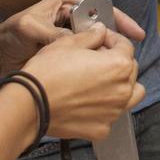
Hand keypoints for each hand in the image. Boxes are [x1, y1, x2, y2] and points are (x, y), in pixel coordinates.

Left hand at [0, 0, 144, 77]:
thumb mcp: (31, 29)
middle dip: (116, 38)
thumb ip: (55, 33)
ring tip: (119, 65)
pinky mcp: (71, 44)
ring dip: (107, 51)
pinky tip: (104, 70)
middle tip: (129, 55)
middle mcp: (74, 9)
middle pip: (104, 22)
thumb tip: (81, 42)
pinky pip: (89, 49)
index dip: (119, 21)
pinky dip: (97, 59)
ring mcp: (73, 28)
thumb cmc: (10, 35)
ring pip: (99, 38)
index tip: (133, 36)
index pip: (101, 6)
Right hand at [22, 25, 143, 140]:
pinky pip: (112, 115)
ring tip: (100, 82)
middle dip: (117, 62)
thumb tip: (100, 31)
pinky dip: (105, 108)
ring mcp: (113, 112)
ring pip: (130, 95)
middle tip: (97, 59)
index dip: (113, 39)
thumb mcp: (68, 43)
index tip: (102, 39)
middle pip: (130, 70)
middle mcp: (122, 90)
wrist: (29, 104)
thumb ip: (91, 35)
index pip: (126, 46)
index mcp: (118, 65)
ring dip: (120, 86)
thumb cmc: (47, 73)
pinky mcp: (101, 129)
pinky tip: (88, 102)